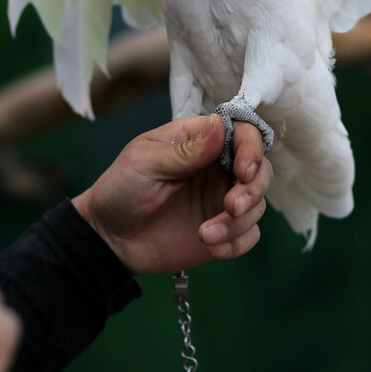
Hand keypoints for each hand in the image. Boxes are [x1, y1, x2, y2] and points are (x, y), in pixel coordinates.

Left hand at [73, 114, 273, 274]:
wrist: (108, 240)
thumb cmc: (120, 190)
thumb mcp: (146, 162)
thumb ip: (185, 150)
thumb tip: (220, 125)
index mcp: (200, 142)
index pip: (243, 134)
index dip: (252, 149)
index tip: (243, 171)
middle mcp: (217, 169)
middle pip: (261, 170)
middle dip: (253, 190)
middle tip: (231, 207)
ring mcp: (221, 201)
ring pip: (258, 205)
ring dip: (239, 223)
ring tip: (205, 235)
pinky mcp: (222, 231)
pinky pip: (249, 236)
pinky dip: (237, 243)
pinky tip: (211, 247)